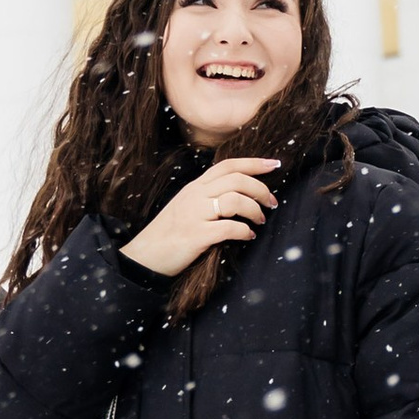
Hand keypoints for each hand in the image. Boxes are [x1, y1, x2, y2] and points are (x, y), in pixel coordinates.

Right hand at [121, 156, 280, 276]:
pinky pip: (228, 228)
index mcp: (195, 187)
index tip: (274, 164)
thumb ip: (206, 196)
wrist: (145, 256)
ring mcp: (194, 215)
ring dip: (254, 210)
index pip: (227, 165)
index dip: (253, 163)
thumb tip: (237, 195)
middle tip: (272, 203)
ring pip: (235, 200)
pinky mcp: (196, 235)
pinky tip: (248, 236)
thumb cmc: (169, 233)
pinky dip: (244, 231)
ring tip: (260, 221)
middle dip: (260, 189)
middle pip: (236, 180)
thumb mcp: (186, 206)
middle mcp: (195, 196)